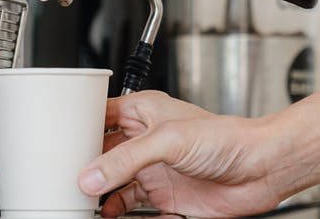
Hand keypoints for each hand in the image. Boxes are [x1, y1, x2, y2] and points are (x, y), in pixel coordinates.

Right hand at [77, 91, 299, 218]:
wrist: (262, 169)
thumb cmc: (228, 138)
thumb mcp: (168, 140)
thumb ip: (126, 159)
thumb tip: (91, 176)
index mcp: (143, 112)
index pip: (99, 116)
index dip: (77, 128)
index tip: (57, 144)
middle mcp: (146, 141)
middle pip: (101, 154)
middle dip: (83, 166)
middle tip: (64, 179)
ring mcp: (154, 170)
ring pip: (113, 183)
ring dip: (98, 194)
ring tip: (81, 202)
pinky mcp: (165, 197)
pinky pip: (131, 208)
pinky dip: (117, 214)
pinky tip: (108, 216)